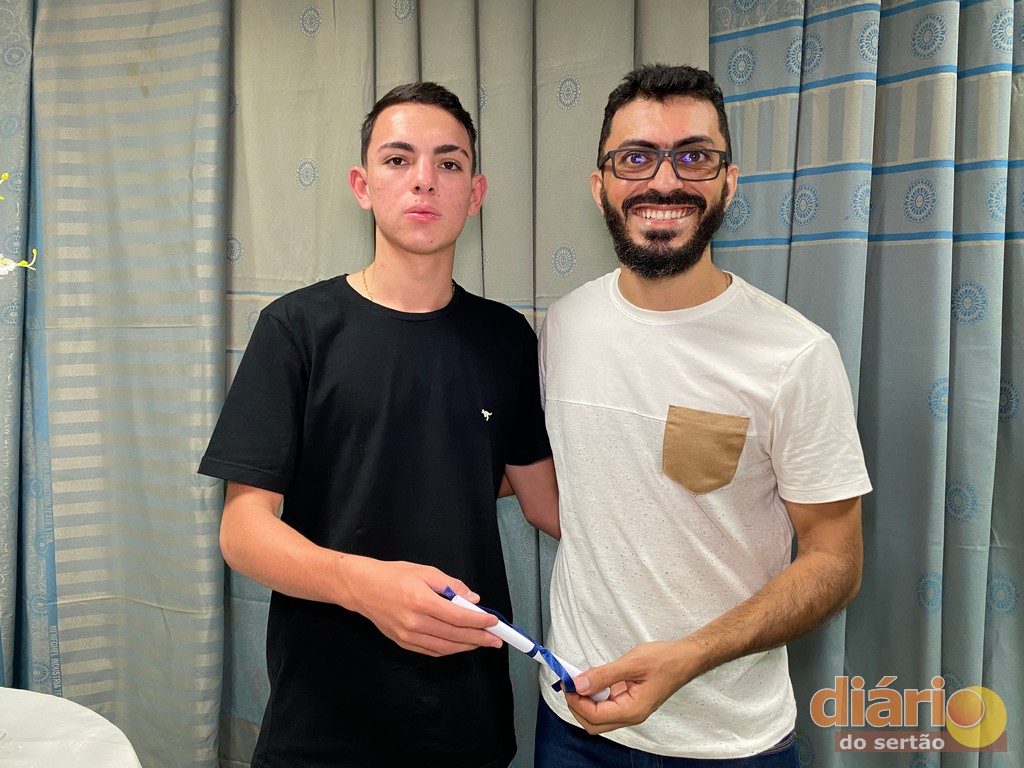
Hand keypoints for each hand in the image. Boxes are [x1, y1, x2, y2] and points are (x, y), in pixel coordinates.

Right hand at [344, 558, 503, 656]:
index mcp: (421, 600)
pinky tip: (460, 645)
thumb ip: (451, 585)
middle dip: (479, 638)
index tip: (494, 621)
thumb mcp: (426, 572)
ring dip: (466, 647)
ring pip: (444, 648)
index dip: (479, 621)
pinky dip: (449, 650)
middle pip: (454, 635)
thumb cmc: (395, 575)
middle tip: (496, 639)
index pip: (458, 617)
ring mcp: (407, 636)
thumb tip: (473, 600)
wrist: (363, 588)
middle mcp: (414, 622)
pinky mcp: (402, 643)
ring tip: (481, 642)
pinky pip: (431, 651)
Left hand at [564, 641, 699, 733]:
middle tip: (570, 683)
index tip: (568, 683)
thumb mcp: (632, 663)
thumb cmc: (665, 660)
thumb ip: (604, 675)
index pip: (595, 716)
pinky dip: (594, 695)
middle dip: (577, 705)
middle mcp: (630, 715)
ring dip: (585, 701)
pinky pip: (605, 705)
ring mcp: (629, 709)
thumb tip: (579, 684)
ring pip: (598, 716)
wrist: (685, 658)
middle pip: (594, 723)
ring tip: (579, 680)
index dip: (577, 701)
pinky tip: (593, 679)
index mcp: (632, 710)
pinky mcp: (628, 701)